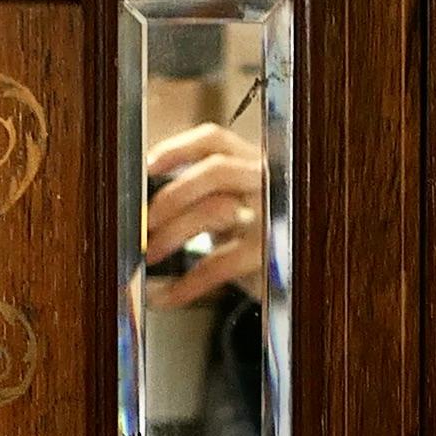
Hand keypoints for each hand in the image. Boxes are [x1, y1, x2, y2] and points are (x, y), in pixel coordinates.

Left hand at [145, 122, 268, 304]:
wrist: (292, 281)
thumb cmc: (253, 240)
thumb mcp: (231, 208)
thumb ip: (199, 197)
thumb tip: (143, 206)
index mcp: (250, 164)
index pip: (215, 140)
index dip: (177, 148)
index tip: (146, 165)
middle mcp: (265, 182)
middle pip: (216, 170)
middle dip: (172, 194)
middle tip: (143, 221)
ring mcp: (271, 216)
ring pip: (216, 210)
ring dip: (172, 233)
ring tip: (150, 255)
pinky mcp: (269, 255)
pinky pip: (218, 265)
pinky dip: (185, 283)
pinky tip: (166, 295)